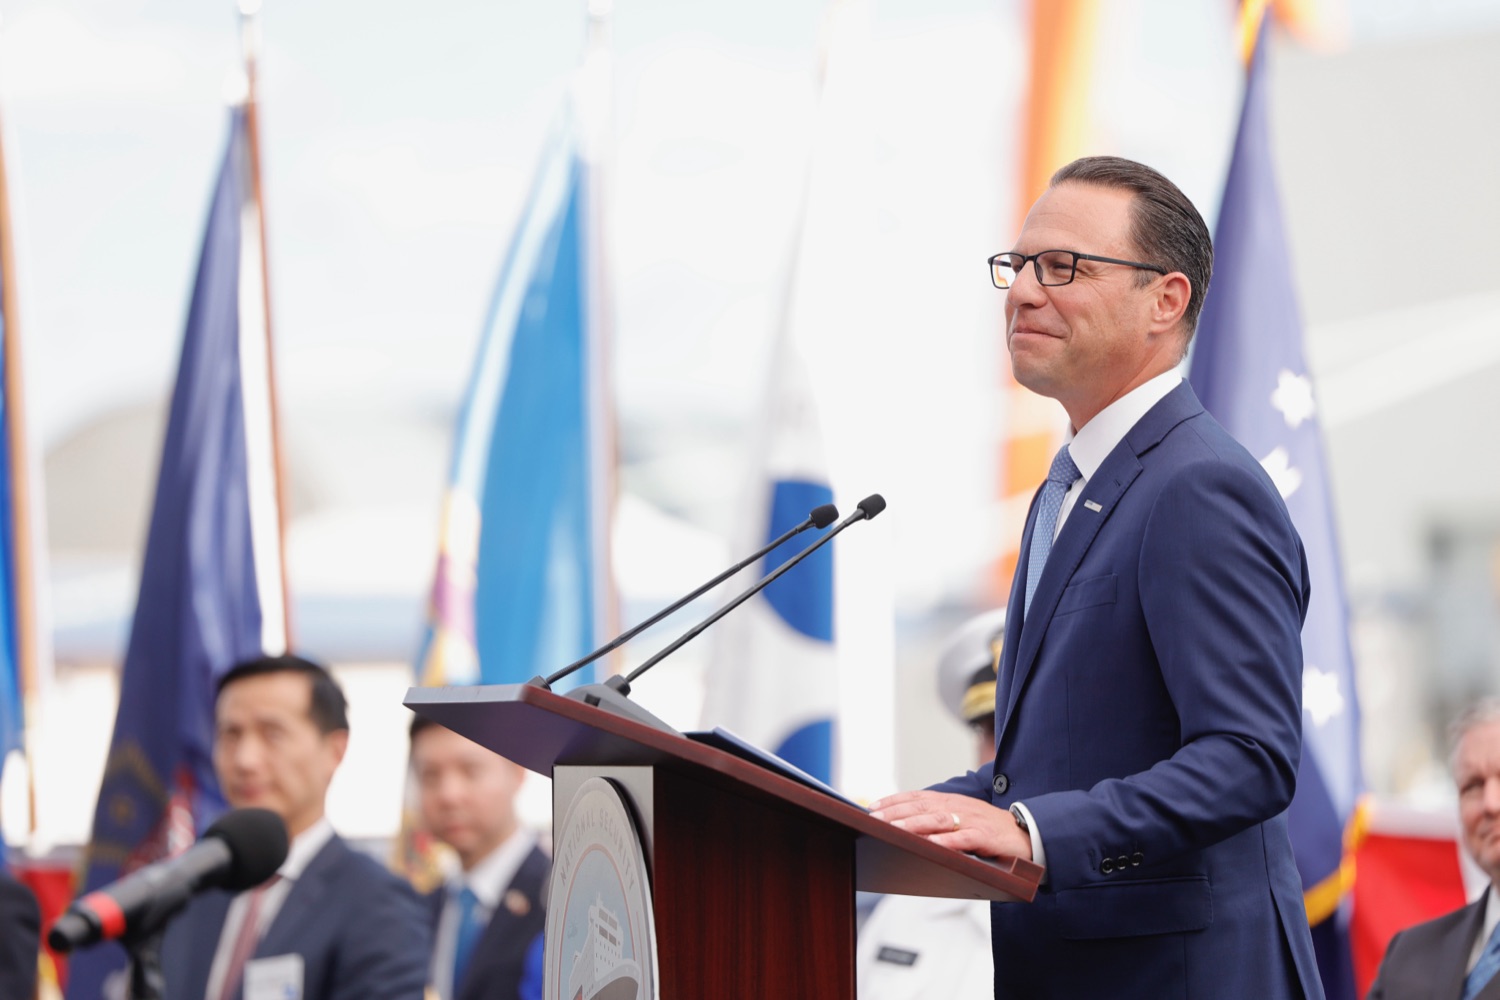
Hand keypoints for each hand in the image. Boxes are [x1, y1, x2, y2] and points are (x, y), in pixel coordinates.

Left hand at [869, 790, 1031, 860]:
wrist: (1027, 834)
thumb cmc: (990, 829)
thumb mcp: (962, 819)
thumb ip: (939, 820)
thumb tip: (908, 826)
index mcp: (951, 801)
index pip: (916, 796)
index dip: (894, 800)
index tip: (872, 807)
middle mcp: (958, 806)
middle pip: (921, 806)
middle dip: (895, 812)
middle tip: (874, 819)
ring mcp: (971, 820)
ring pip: (937, 819)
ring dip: (913, 824)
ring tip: (893, 829)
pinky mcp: (985, 836)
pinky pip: (963, 839)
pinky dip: (946, 842)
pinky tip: (931, 845)